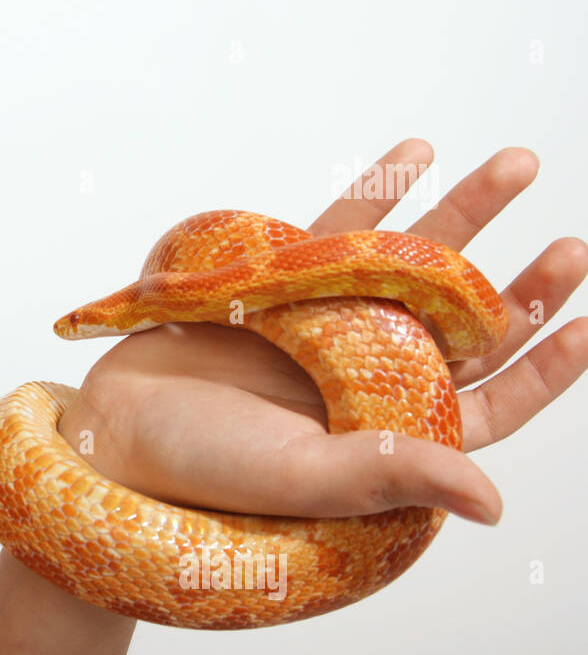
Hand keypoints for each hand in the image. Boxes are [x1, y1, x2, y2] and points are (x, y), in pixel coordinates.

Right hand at [57, 140, 587, 525]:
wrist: (113, 427)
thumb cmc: (199, 472)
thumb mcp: (299, 478)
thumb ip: (393, 474)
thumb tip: (494, 502)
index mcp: (384, 432)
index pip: (487, 404)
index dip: (545, 369)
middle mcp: (367, 377)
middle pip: (465, 326)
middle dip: (524, 286)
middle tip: (575, 248)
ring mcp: (327, 327)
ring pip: (414, 266)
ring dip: (466, 216)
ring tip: (518, 163)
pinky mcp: (281, 286)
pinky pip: (341, 231)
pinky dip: (379, 191)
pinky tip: (417, 152)